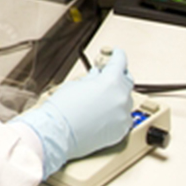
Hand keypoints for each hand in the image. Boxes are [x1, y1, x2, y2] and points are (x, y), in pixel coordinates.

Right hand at [13, 48, 134, 178]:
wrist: (58, 132)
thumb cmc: (62, 109)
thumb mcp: (75, 84)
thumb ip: (92, 78)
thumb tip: (97, 77)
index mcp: (111, 82)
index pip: (120, 62)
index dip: (117, 55)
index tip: (116, 53)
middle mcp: (121, 98)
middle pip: (127, 81)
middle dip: (118, 77)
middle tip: (107, 76)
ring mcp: (123, 116)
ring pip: (125, 101)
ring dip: (116, 96)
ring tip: (100, 98)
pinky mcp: (121, 131)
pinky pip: (123, 117)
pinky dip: (115, 113)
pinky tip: (102, 114)